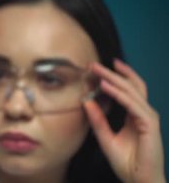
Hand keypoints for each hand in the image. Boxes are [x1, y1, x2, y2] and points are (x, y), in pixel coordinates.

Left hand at [83, 59, 164, 182]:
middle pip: (130, 86)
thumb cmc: (126, 163)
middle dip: (112, 73)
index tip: (97, 69)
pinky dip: (119, 94)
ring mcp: (148, 117)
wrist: (138, 181)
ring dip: (114, 79)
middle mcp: (143, 113)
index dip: (114, 77)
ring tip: (97, 71)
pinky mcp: (150, 124)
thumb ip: (97, 120)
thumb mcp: (105, 137)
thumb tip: (86, 102)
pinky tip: (106, 87)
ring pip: (132, 91)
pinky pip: (133, 104)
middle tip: (95, 64)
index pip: (127, 90)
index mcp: (134, 115)